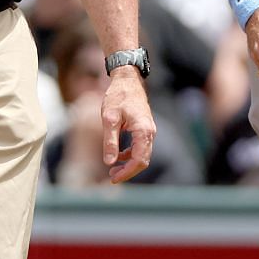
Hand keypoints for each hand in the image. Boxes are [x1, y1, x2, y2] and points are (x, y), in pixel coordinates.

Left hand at [101, 68, 156, 183]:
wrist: (127, 79)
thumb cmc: (118, 96)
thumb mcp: (109, 118)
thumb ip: (110, 141)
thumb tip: (109, 162)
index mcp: (143, 131)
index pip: (139, 160)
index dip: (127, 172)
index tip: (113, 178)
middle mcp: (150, 132)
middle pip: (143, 160)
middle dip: (128, 171)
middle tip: (112, 176)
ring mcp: (149, 130)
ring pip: (142, 155)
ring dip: (129, 164)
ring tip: (112, 169)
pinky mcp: (144, 129)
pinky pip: (140, 147)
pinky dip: (130, 155)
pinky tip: (118, 156)